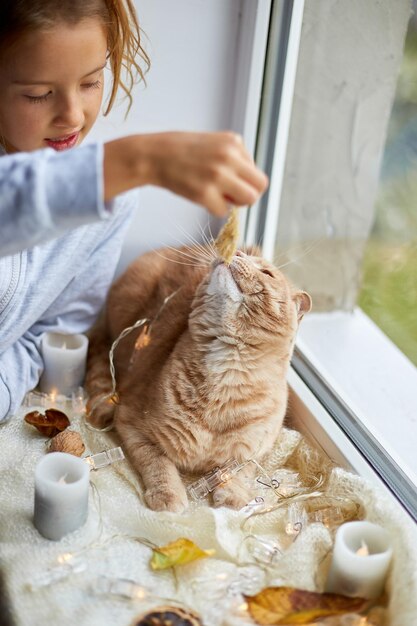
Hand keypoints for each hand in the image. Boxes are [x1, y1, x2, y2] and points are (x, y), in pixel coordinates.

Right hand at [104, 131, 267, 216]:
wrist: (154, 155)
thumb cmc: (183, 150)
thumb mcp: (215, 142)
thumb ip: (235, 157)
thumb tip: (251, 180)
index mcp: (234, 143)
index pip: (258, 172)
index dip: (248, 182)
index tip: (233, 183)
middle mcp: (229, 158)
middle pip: (260, 187)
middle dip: (248, 195)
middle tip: (232, 195)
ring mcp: (217, 176)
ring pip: (247, 200)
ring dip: (235, 203)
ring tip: (218, 196)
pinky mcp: (204, 193)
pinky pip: (223, 211)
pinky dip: (214, 208)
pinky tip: (201, 196)